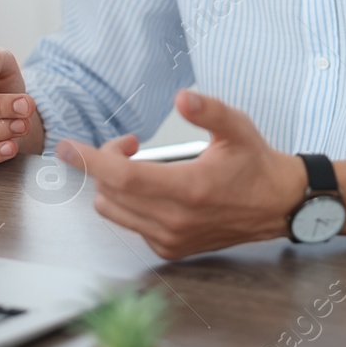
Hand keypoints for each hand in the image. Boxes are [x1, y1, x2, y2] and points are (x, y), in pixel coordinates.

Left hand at [54, 88, 308, 259]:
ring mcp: (171, 238)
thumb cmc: (256, 164)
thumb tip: (182, 97)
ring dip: (114, 185)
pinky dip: (129, 204)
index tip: (66, 146)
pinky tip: (152, 188)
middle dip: (106, 163)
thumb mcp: (238, 127)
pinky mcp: (171, 249)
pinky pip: (130, 225)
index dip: (89, 160)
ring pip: (114, 211)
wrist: (278, 206)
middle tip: (130, 143)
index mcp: (188, 189)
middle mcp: (174, 220)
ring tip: (139, 165)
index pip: (121, 177)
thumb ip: (209, 110)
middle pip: (110, 193)